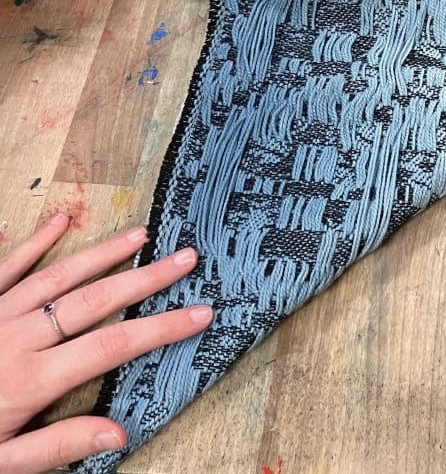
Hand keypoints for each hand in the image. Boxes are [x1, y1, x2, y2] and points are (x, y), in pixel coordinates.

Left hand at [0, 214, 211, 473]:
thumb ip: (55, 448)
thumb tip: (118, 431)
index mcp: (30, 381)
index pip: (113, 345)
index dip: (162, 328)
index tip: (202, 312)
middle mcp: (17, 338)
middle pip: (95, 300)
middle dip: (146, 277)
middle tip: (186, 255)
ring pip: (57, 274)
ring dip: (101, 252)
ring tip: (140, 232)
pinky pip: (5, 267)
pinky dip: (31, 242)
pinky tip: (57, 221)